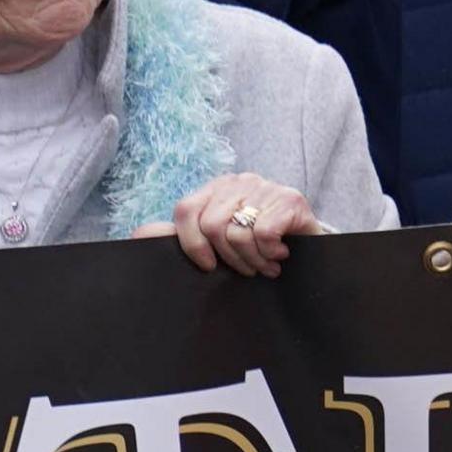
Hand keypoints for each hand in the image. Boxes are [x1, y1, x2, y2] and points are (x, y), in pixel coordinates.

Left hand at [147, 172, 322, 275]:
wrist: (312, 250)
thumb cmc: (260, 246)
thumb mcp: (218, 240)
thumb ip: (183, 235)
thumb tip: (138, 235)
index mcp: (215, 188)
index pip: (186, 210)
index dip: (191, 243)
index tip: (207, 267)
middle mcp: (238, 181)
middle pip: (211, 225)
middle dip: (229, 258)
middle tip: (248, 270)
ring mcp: (266, 187)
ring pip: (237, 232)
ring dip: (252, 260)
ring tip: (264, 266)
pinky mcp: (291, 199)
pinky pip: (263, 233)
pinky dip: (270, 254)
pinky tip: (280, 255)